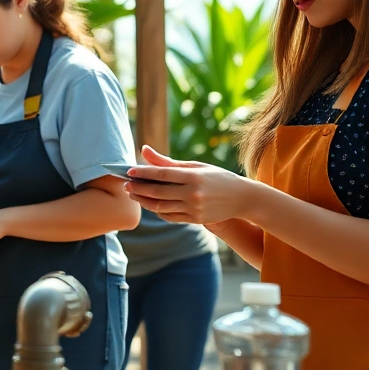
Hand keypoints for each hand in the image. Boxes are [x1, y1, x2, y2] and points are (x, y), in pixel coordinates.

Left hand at [125, 146, 261, 224]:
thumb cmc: (217, 177)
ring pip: (161, 207)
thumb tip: (144, 150)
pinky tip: (149, 203)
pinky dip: (157, 211)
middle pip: (158, 192)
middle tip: (125, 184)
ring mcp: (194, 208)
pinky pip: (170, 216)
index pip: (162, 174)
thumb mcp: (196, 166)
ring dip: (144, 201)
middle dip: (138, 188)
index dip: (143, 173)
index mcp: (193, 176)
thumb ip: (168, 162)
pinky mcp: (196, 219)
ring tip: (133, 194)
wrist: (243, 198)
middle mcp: (193, 193)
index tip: (128, 171)